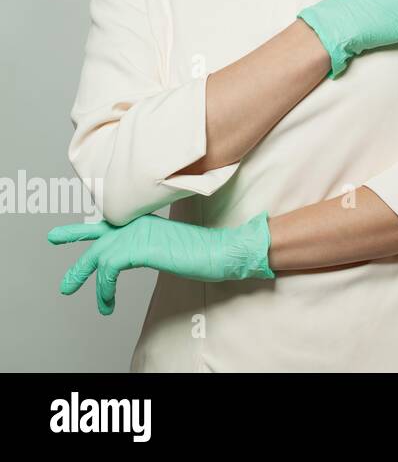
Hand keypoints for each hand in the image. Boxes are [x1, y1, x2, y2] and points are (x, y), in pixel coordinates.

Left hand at [48, 211, 274, 315]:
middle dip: (71, 237)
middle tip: (53, 241)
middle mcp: (137, 224)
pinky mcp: (136, 249)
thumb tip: (143, 254)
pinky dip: (103, 291)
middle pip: (96, 232)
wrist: (218, 252)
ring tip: (70, 289)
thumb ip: (152, 246)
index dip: (88, 225)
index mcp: (145, 221)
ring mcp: (136, 235)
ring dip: (80, 276)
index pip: (110, 220)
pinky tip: (107, 303)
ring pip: (96, 255)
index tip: (71, 228)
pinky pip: (107, 272)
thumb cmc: (204, 252)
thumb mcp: (171, 247)